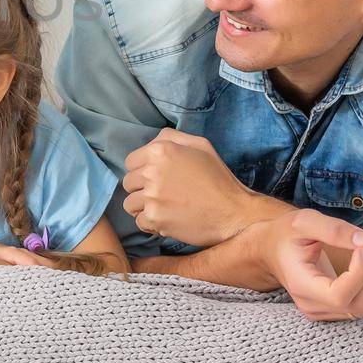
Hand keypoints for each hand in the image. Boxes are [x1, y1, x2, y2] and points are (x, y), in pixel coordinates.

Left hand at [123, 129, 285, 246]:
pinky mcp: (155, 218)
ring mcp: (152, 196)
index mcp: (161, 150)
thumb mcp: (200, 146)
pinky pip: (139, 222)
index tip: (157, 179)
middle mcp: (152, 171)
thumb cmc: (218, 179)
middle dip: (142, 189)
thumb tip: (151, 142)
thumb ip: (171, 138)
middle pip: (128, 183)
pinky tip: (168, 220)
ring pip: (129, 204)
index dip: (142, 171)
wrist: (234, 213)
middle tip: (163, 195)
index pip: (130, 162)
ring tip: (165, 208)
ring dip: (144, 208)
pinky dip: (151, 224)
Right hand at [250, 209, 362, 321]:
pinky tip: (362, 263)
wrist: (271, 250)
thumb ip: (334, 229)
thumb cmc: (286, 234)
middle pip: (358, 305)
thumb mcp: (305, 222)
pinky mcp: (332, 311)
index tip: (360, 246)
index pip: (339, 295)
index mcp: (301, 285)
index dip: (359, 273)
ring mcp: (321, 312)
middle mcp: (311, 306)